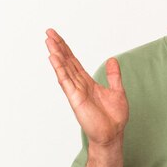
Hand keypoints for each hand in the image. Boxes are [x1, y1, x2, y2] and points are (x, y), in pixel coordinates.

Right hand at [45, 28, 128, 145]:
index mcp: (88, 82)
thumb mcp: (117, 91)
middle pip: (66, 62)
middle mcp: (79, 85)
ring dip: (57, 55)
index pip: (74, 62)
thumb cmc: (114, 117)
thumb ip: (113, 75)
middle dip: (58, 47)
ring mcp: (76, 91)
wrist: (113, 134)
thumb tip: (112, 60)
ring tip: (49, 42)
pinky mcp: (75, 99)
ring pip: (64, 69)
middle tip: (49, 33)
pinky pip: (66, 81)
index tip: (57, 37)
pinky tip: (54, 59)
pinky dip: (60, 70)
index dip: (66, 49)